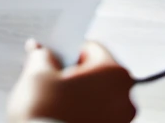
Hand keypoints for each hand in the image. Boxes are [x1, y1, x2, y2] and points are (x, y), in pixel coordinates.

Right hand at [7, 41, 134, 122]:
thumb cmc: (45, 116)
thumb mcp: (38, 75)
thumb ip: (43, 56)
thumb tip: (42, 53)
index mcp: (116, 73)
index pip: (91, 49)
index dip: (68, 52)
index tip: (52, 59)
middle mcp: (126, 98)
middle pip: (97, 75)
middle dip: (74, 78)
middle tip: (50, 84)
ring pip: (97, 100)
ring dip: (78, 99)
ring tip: (53, 107)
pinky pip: (96, 119)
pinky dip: (81, 117)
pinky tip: (61, 121)